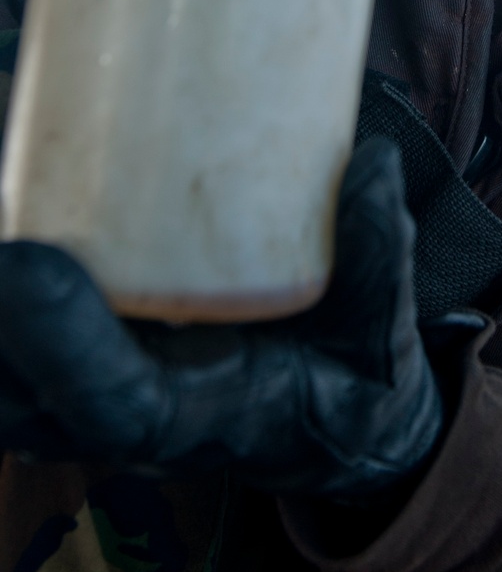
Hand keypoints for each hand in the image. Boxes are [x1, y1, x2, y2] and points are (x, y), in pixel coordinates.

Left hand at [0, 140, 467, 500]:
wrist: (336, 423)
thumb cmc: (355, 373)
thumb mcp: (383, 322)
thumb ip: (378, 247)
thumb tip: (370, 158)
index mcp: (210, 412)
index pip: (116, 402)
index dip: (63, 342)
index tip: (29, 259)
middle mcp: (138, 418)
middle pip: (27, 395)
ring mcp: (102, 398)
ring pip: (10, 383)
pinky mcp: (88, 365)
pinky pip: (18, 357)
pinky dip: (4, 290)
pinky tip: (0, 210)